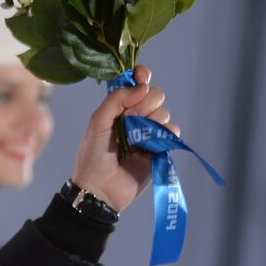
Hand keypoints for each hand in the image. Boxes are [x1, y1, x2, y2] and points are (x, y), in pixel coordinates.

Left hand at [70, 64, 178, 211]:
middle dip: (145, 103)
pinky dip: (165, 134)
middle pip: (155, 94)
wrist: (101, 189)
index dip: (142, 76)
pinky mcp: (160, 147)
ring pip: (164, 112)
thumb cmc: (93, 156)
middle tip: (129, 119)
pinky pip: (173, 131)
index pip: (136, 82)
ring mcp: (148, 132)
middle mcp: (135, 116)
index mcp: (118, 107)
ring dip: (151, 121)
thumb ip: (115, 101)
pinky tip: (151, 145)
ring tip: (135, 138)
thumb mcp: (97, 124)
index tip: (142, 78)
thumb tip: (141, 87)